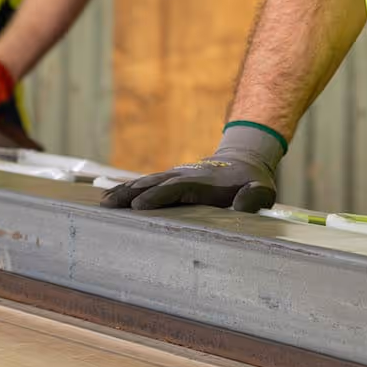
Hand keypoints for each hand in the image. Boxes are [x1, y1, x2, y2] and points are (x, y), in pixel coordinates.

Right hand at [99, 121, 284, 211]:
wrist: (243, 160)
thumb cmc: (252, 181)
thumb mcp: (262, 189)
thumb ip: (254, 197)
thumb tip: (241, 206)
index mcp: (205, 183)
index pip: (178, 189)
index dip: (159, 196)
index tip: (140, 205)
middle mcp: (185, 177)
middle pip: (155, 184)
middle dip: (132, 194)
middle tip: (109, 204)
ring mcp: (176, 176)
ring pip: (147, 182)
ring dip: (125, 191)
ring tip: (104, 202)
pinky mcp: (170, 180)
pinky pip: (147, 183)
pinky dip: (128, 189)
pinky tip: (111, 196)